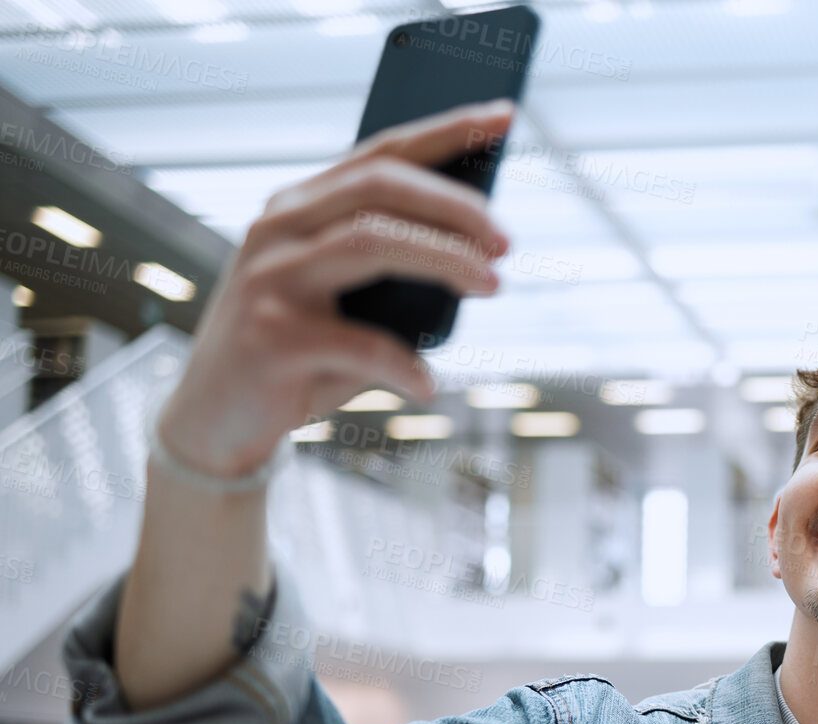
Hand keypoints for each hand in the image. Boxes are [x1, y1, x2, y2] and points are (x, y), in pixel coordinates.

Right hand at [155, 100, 515, 478]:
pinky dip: (405, 365)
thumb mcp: (347, 299)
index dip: (445, 132)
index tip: (504, 117)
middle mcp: (279, 229)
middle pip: (379, 188)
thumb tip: (480, 255)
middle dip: (455, 206)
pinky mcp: (270, 337)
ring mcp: (269, 278)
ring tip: (492, 284)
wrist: (217, 418)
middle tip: (507, 241)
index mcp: (301, 207)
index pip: (381, 154)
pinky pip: (359, 343)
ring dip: (444, 259)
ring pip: (369, 241)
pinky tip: (427, 384)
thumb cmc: (300, 355)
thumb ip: (392, 269)